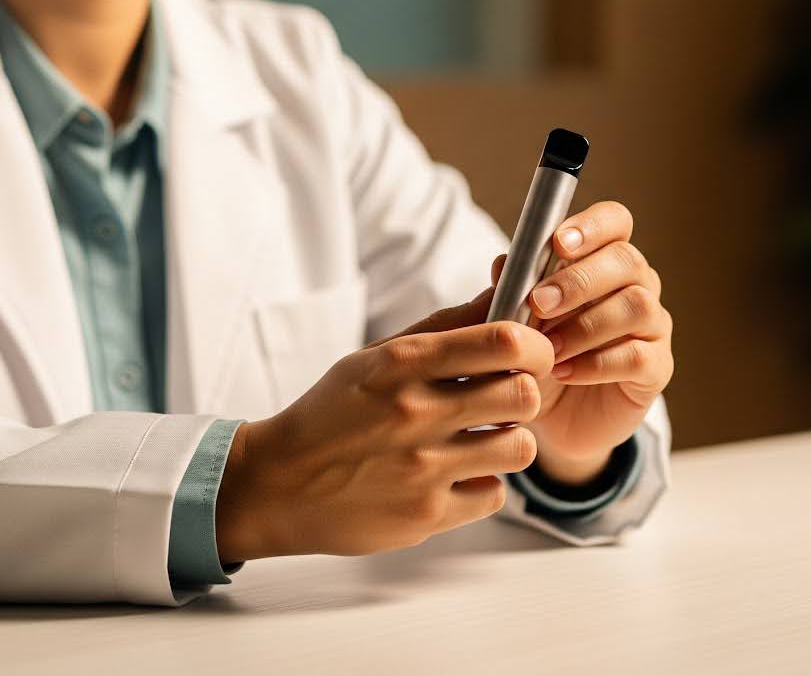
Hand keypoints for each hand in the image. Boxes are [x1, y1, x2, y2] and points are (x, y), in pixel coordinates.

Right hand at [214, 289, 551, 560]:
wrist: (277, 483)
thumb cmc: (332, 413)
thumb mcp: (378, 357)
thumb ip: (445, 328)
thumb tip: (502, 294)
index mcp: (403, 364)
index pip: (503, 341)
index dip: (533, 345)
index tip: (529, 353)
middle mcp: (415, 413)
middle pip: (524, 394)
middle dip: (526, 392)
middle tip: (508, 398)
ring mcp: (422, 468)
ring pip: (520, 447)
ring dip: (510, 441)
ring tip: (483, 439)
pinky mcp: (425, 515)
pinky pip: (494, 493)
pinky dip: (482, 484)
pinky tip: (456, 475)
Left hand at [500, 200, 673, 485]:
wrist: (552, 420)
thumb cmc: (537, 358)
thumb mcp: (516, 324)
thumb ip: (511, 291)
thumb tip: (504, 263)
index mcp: (603, 260)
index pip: (615, 222)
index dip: (592, 226)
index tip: (558, 243)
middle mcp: (636, 285)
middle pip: (627, 261)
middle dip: (579, 279)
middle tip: (538, 303)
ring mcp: (652, 326)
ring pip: (637, 306)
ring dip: (586, 325)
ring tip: (548, 349)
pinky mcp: (656, 368)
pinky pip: (637, 356)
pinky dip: (596, 363)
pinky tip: (565, 372)